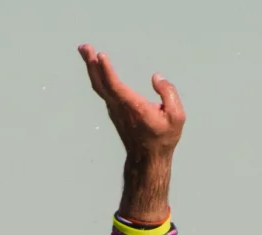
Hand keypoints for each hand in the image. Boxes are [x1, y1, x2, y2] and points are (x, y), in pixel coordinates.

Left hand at [79, 44, 181, 226]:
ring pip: (99, 86)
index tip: (100, 55)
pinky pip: (102, 89)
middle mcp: (120, 108)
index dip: (107, 71)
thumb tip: (156, 78)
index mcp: (134, 108)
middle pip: (100, 83)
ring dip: (91, 67)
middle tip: (84, 47)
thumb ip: (169, 93)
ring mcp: (114, 110)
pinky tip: (95, 65)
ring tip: (86, 49)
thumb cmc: (164, 137)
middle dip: (91, 64)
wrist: (148, 160)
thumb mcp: (177, 116)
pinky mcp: (113, 110)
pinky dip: (97, 75)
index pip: (116, 87)